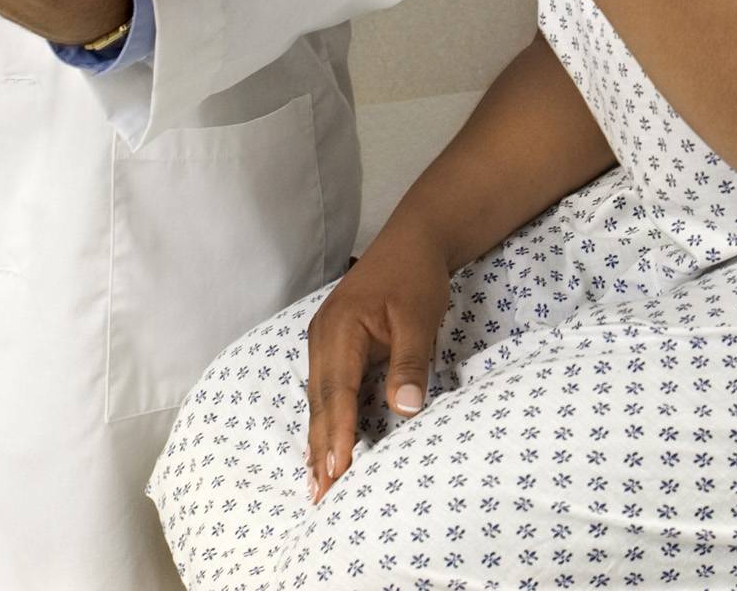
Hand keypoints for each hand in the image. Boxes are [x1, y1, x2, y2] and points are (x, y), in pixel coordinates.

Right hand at [303, 215, 451, 502]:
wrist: (413, 240)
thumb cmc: (416, 276)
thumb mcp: (420, 317)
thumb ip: (410, 362)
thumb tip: (406, 410)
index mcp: (340, 329)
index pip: (338, 392)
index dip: (337, 434)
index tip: (336, 473)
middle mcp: (323, 336)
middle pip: (321, 400)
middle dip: (319, 448)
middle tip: (319, 496)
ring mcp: (324, 339)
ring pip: (319, 397)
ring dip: (318, 438)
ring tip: (316, 483)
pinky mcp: (333, 344)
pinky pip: (326, 388)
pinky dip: (324, 419)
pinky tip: (324, 444)